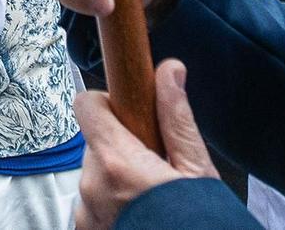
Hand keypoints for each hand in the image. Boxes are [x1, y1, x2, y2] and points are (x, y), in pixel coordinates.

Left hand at [74, 60, 218, 229]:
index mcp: (116, 162)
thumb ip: (176, 117)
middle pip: (96, 144)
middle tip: (155, 170)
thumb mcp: (197, 169)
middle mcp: (90, 188)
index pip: (87, 105)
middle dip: (122, 149)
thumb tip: (169, 70)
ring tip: (151, 201)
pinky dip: (112, 207)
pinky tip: (142, 218)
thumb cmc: (200, 222)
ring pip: (95, 177)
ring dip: (116, 181)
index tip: (130, 114)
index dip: (108, 103)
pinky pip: (93, 206)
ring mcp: (85, 215)